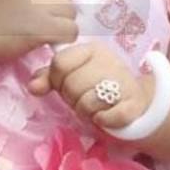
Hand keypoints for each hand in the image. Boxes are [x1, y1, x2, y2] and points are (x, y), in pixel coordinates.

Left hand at [28, 42, 152, 130]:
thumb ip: (49, 77)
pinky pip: (106, 117)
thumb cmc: (98, 87)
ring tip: (96, 107)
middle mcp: (109, 60)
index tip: (67, 85)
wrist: (136, 102)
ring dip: (87, 112)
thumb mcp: (73, 76)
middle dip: (73, 99)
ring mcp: (124, 81)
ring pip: (86, 103)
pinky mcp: (134, 103)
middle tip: (84, 98)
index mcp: (92, 49)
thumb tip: (33, 86)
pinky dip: (103, 120)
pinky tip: (107, 115)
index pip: (60, 63)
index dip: (57, 79)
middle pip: (70, 86)